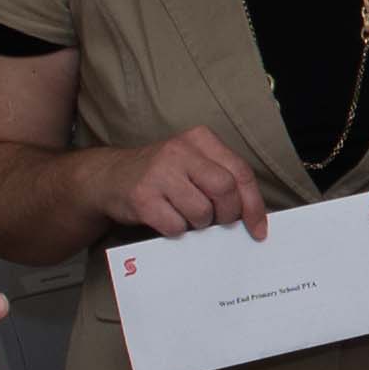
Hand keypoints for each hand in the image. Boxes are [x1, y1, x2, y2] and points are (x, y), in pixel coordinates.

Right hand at [104, 128, 270, 241]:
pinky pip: (176, 226)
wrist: (110, 177)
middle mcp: (179, 150)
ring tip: (186, 216)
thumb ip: (221, 179)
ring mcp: (159, 173)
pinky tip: (167, 219)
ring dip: (199, 224)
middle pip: (225, 189)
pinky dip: (177, 230)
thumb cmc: (161, 175)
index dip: (253, 205)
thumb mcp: (193, 164)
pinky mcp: (142, 197)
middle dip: (228, 214)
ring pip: (202, 212)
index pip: (240, 172)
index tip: (258, 228)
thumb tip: (252, 216)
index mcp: (200, 139)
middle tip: (218, 221)